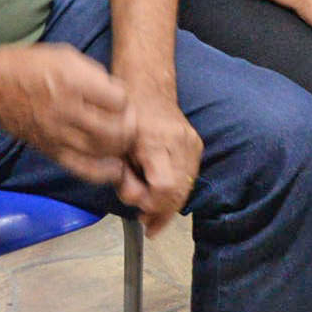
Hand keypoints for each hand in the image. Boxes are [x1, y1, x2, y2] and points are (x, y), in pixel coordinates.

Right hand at [0, 44, 135, 187]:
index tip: (118, 97)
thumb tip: (119, 98)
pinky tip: (113, 165)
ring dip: (120, 147)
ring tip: (119, 138)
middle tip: (126, 120)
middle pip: (116, 130)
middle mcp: (66, 110)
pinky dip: (105, 171)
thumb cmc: (31, 66)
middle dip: (129, 126)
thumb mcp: (67, 56)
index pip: (118, 100)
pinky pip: (84, 170)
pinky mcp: (52, 151)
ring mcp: (58, 134)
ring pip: (105, 152)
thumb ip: (96, 76)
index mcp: (72, 81)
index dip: (125, 99)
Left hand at [115, 89, 202, 232]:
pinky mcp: (197, 145)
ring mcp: (191, 143)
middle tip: (147, 222)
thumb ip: (124, 179)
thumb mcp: (115, 149)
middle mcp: (178, 141)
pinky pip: (191, 177)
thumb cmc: (125, 117)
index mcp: (154, 140)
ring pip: (187, 187)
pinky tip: (162, 197)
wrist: (148, 89)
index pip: (165, 186)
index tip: (142, 213)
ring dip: (170, 206)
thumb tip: (138, 203)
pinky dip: (177, 192)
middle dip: (162, 212)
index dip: (155, 205)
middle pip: (179, 191)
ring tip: (153, 213)